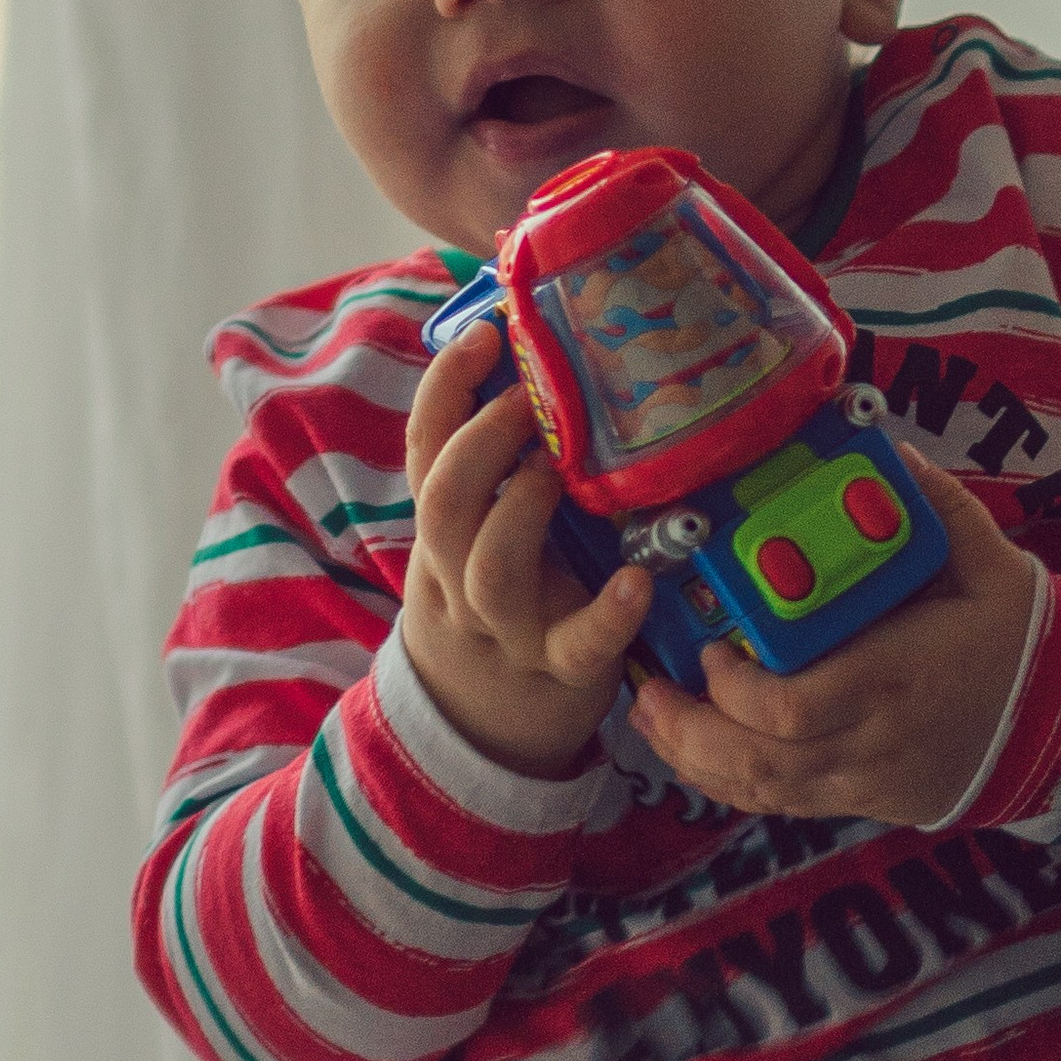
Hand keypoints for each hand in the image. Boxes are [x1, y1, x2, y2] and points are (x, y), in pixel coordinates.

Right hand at [400, 322, 653, 775]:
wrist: (479, 728)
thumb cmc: (495, 600)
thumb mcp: (471, 536)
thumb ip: (493, 466)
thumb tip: (538, 359)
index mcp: (441, 530)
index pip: (423, 450)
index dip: (447, 388)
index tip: (488, 332)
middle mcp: (459, 575)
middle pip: (445, 503)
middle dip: (484, 441)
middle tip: (534, 394)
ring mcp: (508, 626)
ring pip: (491, 567)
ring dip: (523, 508)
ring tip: (563, 467)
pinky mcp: (562, 669)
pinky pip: (580, 642)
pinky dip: (608, 612)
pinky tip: (637, 581)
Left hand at [627, 453, 1041, 821]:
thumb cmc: (1016, 634)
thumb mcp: (988, 560)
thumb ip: (937, 504)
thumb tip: (888, 450)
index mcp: (893, 677)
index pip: (792, 707)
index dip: (734, 690)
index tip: (713, 648)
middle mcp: (872, 738)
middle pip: (761, 761)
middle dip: (691, 733)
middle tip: (649, 692)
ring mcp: (868, 779)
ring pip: (765, 792)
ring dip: (698, 762)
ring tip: (655, 722)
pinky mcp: (866, 799)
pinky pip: (788, 806)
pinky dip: (735, 785)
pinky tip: (701, 755)